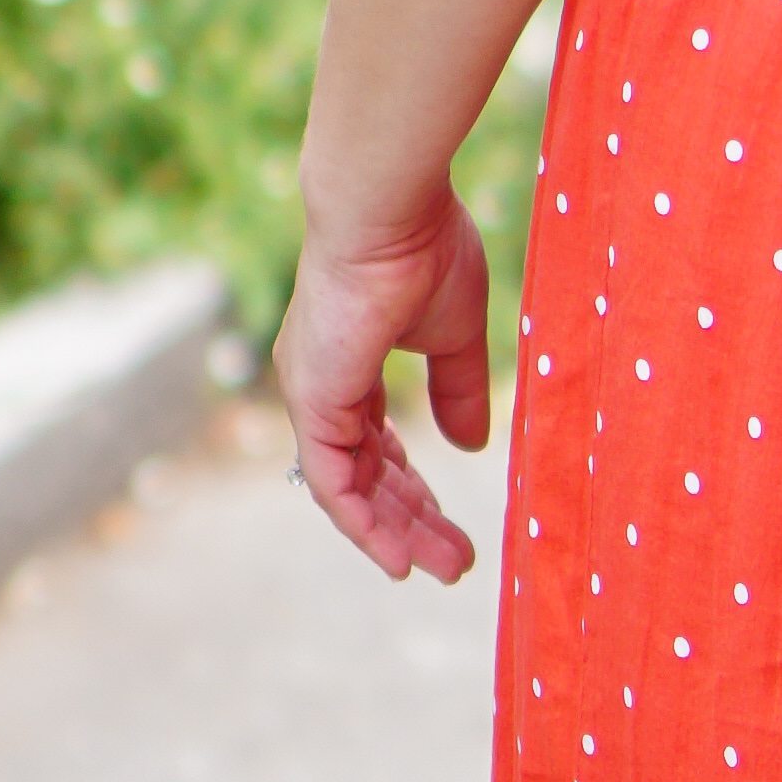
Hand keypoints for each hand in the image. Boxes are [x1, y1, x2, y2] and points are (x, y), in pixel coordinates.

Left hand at [276, 202, 492, 583]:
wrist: (389, 212)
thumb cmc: (422, 251)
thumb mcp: (453, 335)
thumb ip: (458, 390)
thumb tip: (470, 447)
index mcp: (350, 368)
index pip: (381, 448)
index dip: (417, 489)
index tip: (455, 525)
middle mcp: (323, 389)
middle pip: (370, 477)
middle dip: (415, 522)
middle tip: (458, 562)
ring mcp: (312, 399)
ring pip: (352, 490)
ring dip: (397, 533)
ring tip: (443, 569)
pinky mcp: (311, 406)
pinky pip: (333, 485)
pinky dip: (364, 524)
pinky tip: (397, 557)